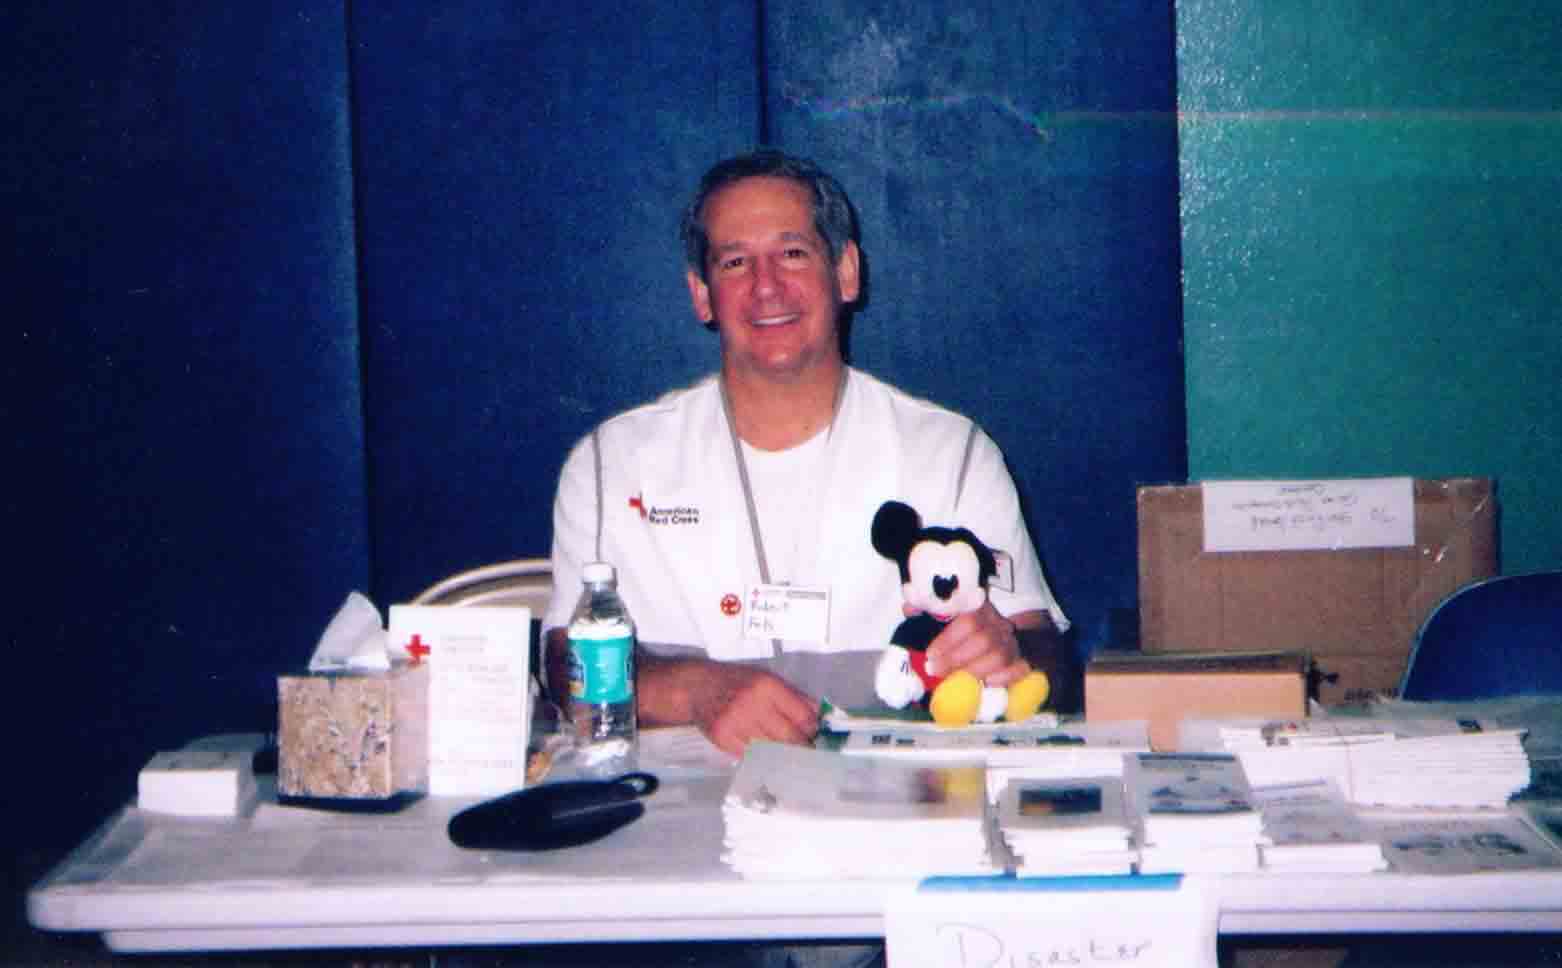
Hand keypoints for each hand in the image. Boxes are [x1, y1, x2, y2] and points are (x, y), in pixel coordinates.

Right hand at [653, 657, 819, 757]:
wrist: (697, 687)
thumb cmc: (736, 681)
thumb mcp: (766, 678)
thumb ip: (793, 696)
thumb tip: (820, 716)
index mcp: (767, 686)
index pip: (802, 716)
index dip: (812, 729)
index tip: (816, 736)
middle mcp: (752, 704)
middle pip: (789, 737)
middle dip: (801, 746)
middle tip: (807, 752)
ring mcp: (736, 723)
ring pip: (771, 749)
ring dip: (781, 754)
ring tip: (787, 754)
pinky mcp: (723, 739)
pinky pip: (751, 755)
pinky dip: (760, 756)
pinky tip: (763, 753)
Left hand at [924, 600, 1032, 686]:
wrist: (997, 633)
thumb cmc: (962, 626)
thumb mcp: (943, 613)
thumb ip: (927, 610)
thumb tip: (909, 608)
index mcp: (979, 608)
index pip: (968, 620)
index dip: (949, 639)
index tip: (930, 654)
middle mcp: (997, 623)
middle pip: (983, 640)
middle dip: (956, 659)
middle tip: (935, 671)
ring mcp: (1011, 642)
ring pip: (1000, 656)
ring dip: (975, 670)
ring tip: (955, 681)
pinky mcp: (1022, 660)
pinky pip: (1020, 669)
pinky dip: (1004, 678)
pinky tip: (986, 683)